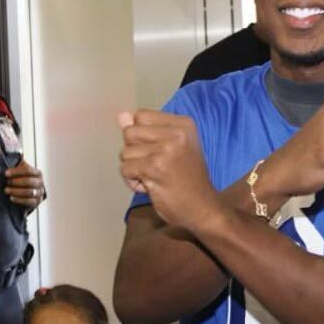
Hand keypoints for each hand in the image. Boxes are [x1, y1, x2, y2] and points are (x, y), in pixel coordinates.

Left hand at [4, 160, 45, 208]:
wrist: (30, 194)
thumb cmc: (24, 180)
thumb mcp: (22, 171)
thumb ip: (18, 163)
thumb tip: (13, 153)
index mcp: (38, 173)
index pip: (28, 170)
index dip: (16, 172)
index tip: (6, 173)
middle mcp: (41, 182)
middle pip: (29, 181)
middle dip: (16, 182)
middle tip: (6, 182)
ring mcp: (40, 192)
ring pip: (29, 192)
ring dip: (16, 191)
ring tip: (6, 190)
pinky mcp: (36, 202)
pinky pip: (29, 202)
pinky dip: (19, 200)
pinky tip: (11, 198)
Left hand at [117, 110, 224, 231]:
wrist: (203, 208)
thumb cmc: (186, 179)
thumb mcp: (170, 148)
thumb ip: (144, 131)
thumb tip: (121, 115)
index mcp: (183, 124)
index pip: (141, 116)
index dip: (141, 136)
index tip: (158, 152)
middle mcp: (177, 133)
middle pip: (129, 132)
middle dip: (134, 152)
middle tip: (155, 167)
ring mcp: (166, 150)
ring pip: (125, 152)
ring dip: (133, 169)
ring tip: (154, 178)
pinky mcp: (155, 168)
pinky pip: (125, 169)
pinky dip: (132, 181)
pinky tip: (150, 187)